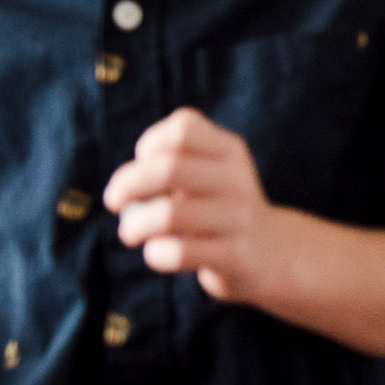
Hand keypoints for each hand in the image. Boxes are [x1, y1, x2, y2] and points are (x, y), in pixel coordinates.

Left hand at [103, 108, 279, 301]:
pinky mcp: (237, 255)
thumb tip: (123, 188)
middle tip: (113, 202)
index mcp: (230, 150)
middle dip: (127, 184)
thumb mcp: (207, 170)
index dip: (149, 144)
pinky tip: (158, 253)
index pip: (182, 129)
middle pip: (169, 168)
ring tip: (130, 233)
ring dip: (134, 225)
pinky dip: (156, 254)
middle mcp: (238, 179)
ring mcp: (240, 218)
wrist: (271, 251)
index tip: (143, 165)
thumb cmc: (217, 206)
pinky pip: (180, 253)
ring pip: (170, 215)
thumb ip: (169, 161)